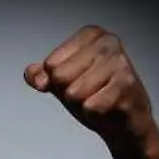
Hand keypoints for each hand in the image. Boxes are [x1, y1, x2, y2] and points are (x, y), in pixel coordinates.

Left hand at [24, 26, 158, 154]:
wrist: (124, 123)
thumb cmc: (95, 96)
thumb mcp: (62, 83)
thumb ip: (42, 76)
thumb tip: (30, 74)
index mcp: (91, 35)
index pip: (50, 64)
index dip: (57, 80)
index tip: (77, 80)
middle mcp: (108, 43)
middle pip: (60, 76)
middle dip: (68, 93)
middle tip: (88, 92)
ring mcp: (120, 63)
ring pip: (74, 92)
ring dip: (82, 104)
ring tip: (98, 99)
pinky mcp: (127, 85)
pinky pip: (90, 106)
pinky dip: (94, 114)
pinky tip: (108, 107)